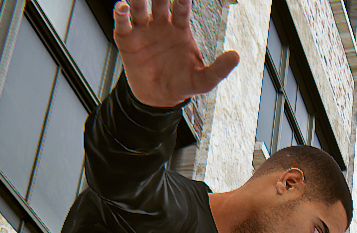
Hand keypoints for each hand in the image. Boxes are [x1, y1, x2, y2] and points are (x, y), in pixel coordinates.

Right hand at [113, 1, 239, 108]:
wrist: (158, 98)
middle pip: (160, 2)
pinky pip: (123, 23)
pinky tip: (122, 7)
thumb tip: (236, 56)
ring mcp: (143, 30)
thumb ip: (219, 69)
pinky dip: (121, 14)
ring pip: (140, 8)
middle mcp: (161, 25)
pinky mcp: (127, 39)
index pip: (181, 8)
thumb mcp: (203, 80)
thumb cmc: (181, 84)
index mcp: (180, 29)